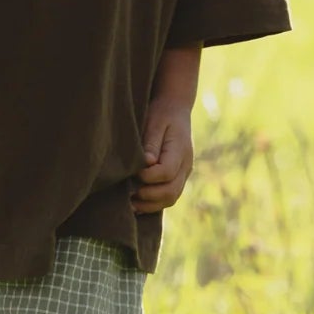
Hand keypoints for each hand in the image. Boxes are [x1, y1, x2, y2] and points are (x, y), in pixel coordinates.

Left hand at [131, 98, 193, 212]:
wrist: (176, 109)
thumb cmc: (161, 113)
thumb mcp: (154, 122)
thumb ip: (150, 143)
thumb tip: (146, 163)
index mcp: (180, 151)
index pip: (166, 172)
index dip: (147, 177)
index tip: (132, 173)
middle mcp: (186, 165)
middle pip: (170, 191)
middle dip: (147, 196)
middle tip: (127, 194)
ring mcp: (184, 173)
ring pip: (171, 198)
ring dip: (150, 204)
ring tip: (129, 203)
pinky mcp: (178, 177)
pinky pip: (169, 197)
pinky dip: (154, 204)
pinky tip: (137, 203)